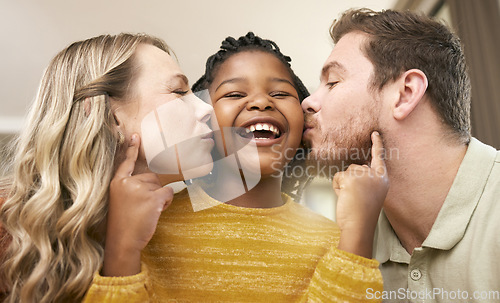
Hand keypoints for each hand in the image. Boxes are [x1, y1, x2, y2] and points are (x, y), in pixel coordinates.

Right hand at [103, 134, 173, 275]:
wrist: (122, 242)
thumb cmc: (124, 224)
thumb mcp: (121, 201)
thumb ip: (132, 188)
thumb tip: (154, 180)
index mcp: (117, 183)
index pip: (125, 162)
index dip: (131, 149)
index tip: (135, 135)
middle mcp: (127, 183)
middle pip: (151, 177)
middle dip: (153, 190)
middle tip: (143, 208)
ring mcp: (139, 190)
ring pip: (160, 185)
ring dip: (160, 198)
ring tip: (147, 212)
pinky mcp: (152, 198)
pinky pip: (168, 192)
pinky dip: (167, 202)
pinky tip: (157, 212)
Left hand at [334, 131, 388, 257]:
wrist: (359, 226)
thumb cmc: (362, 215)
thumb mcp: (371, 194)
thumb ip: (367, 180)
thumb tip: (355, 170)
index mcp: (383, 179)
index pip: (379, 157)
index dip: (377, 144)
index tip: (374, 133)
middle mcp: (376, 175)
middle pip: (356, 167)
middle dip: (350, 180)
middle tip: (355, 198)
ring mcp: (364, 175)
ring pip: (346, 171)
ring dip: (343, 184)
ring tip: (351, 198)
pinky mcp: (352, 177)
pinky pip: (338, 177)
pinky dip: (337, 187)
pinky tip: (345, 197)